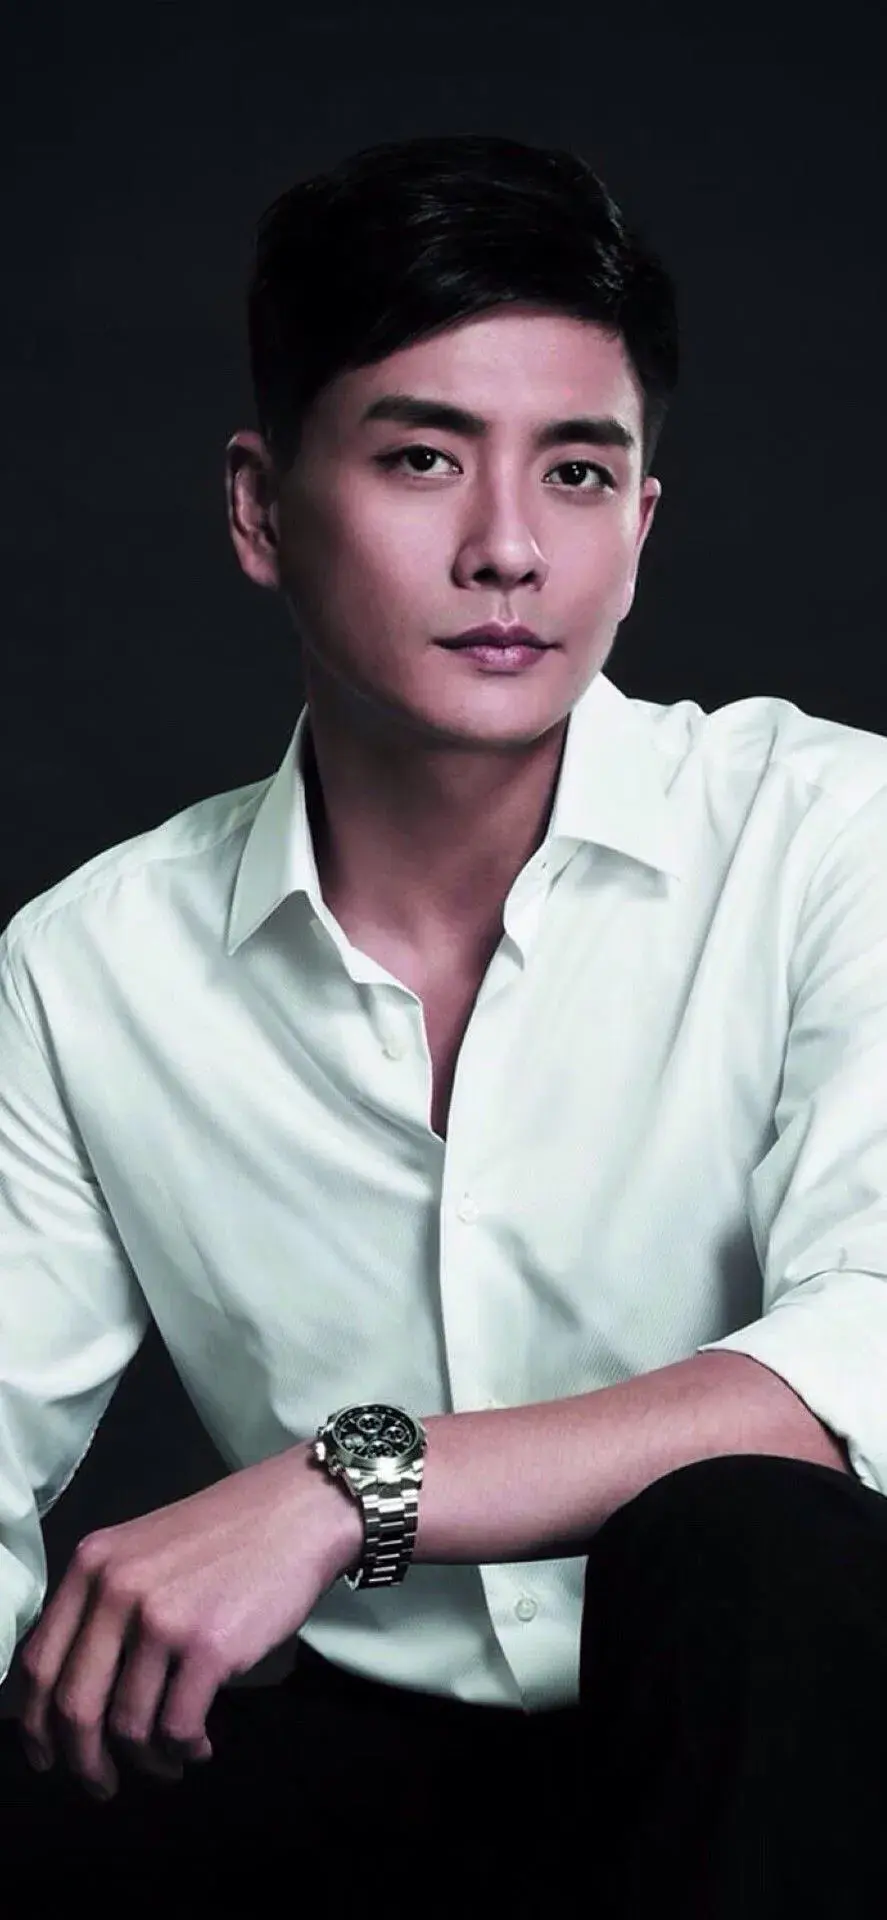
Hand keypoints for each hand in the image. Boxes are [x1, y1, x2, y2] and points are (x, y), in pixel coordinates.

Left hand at [17, 1441, 361, 1800]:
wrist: (297, 1511)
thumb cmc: (225, 1533)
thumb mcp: (142, 1549)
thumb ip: (102, 1601)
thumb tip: (78, 1684)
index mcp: (92, 1564)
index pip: (39, 1662)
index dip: (36, 1724)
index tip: (47, 1756)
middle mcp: (116, 1589)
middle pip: (75, 1706)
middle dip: (84, 1761)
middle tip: (102, 1784)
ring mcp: (162, 1619)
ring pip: (129, 1726)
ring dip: (148, 1760)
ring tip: (170, 1761)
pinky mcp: (209, 1647)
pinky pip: (178, 1727)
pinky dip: (186, 1750)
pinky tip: (200, 1746)